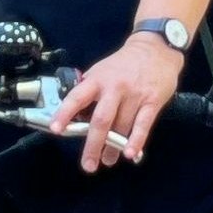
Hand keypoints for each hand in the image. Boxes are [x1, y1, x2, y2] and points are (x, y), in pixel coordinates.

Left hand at [54, 34, 186, 171]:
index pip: (77, 97)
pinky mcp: (152, 102)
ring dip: (113, 148)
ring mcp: (134, 95)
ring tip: (107, 161)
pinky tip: (130, 154)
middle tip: (88, 165)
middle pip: (101, 120)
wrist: (155, 48)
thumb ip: (89, 90)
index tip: (56, 129)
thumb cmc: (123, 63)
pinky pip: (143, 125)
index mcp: (97, 80)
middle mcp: (114, 88)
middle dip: (93, 145)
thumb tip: (75, 116)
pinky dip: (136, 141)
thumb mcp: (101, 70)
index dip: (65, 113)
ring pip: (121, 126)